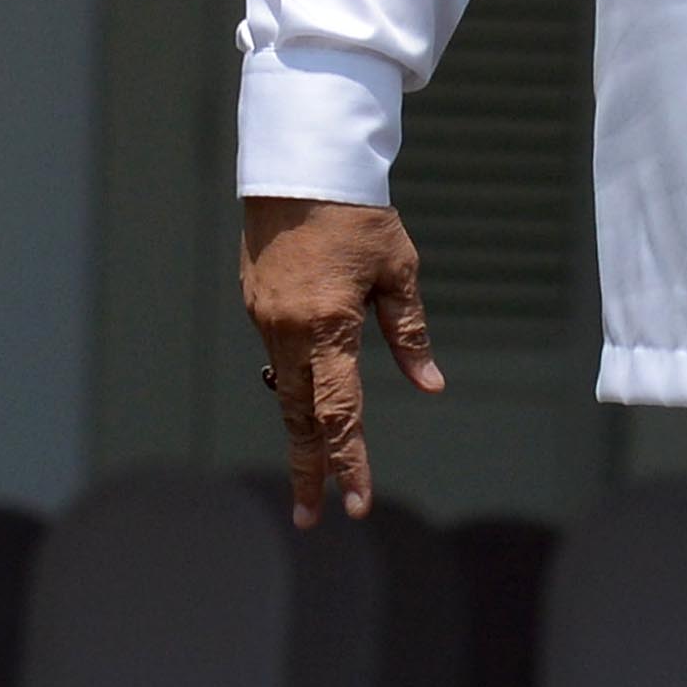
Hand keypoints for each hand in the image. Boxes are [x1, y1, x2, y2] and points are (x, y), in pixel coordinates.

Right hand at [239, 194, 441, 523]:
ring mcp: (266, 319)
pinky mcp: (257, 304)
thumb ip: (409, 333)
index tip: (355, 503)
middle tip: (310, 517)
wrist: (299, 168)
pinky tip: (306, 399)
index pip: (340, 413)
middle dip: (308, 470)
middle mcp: (289, 331)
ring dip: (299, 434)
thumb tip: (430, 383)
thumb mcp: (397, 273)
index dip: (349, 463)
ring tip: (309, 474)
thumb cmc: (357, 215)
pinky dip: (293, 386)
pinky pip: (277, 356)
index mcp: (328, 326)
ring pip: (285, 391)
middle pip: (300, 417)